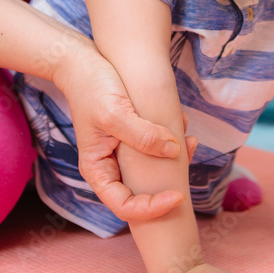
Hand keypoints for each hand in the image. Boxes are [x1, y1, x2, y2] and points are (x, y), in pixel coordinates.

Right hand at [53, 40, 197, 219]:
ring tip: (189, 137)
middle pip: (142, 192)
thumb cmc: (92, 88)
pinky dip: (170, 140)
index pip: (125, 207)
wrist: (83, 63)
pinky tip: (181, 122)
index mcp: (97, 170)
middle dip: (169, 180)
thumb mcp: (117, 113)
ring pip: (152, 171)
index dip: (152, 208)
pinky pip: (154, 149)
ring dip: (174, 157)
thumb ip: (143, 136)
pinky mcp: (132, 138)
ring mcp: (121, 153)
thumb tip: (174, 151)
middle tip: (190, 154)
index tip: (177, 195)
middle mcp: (109, 167)